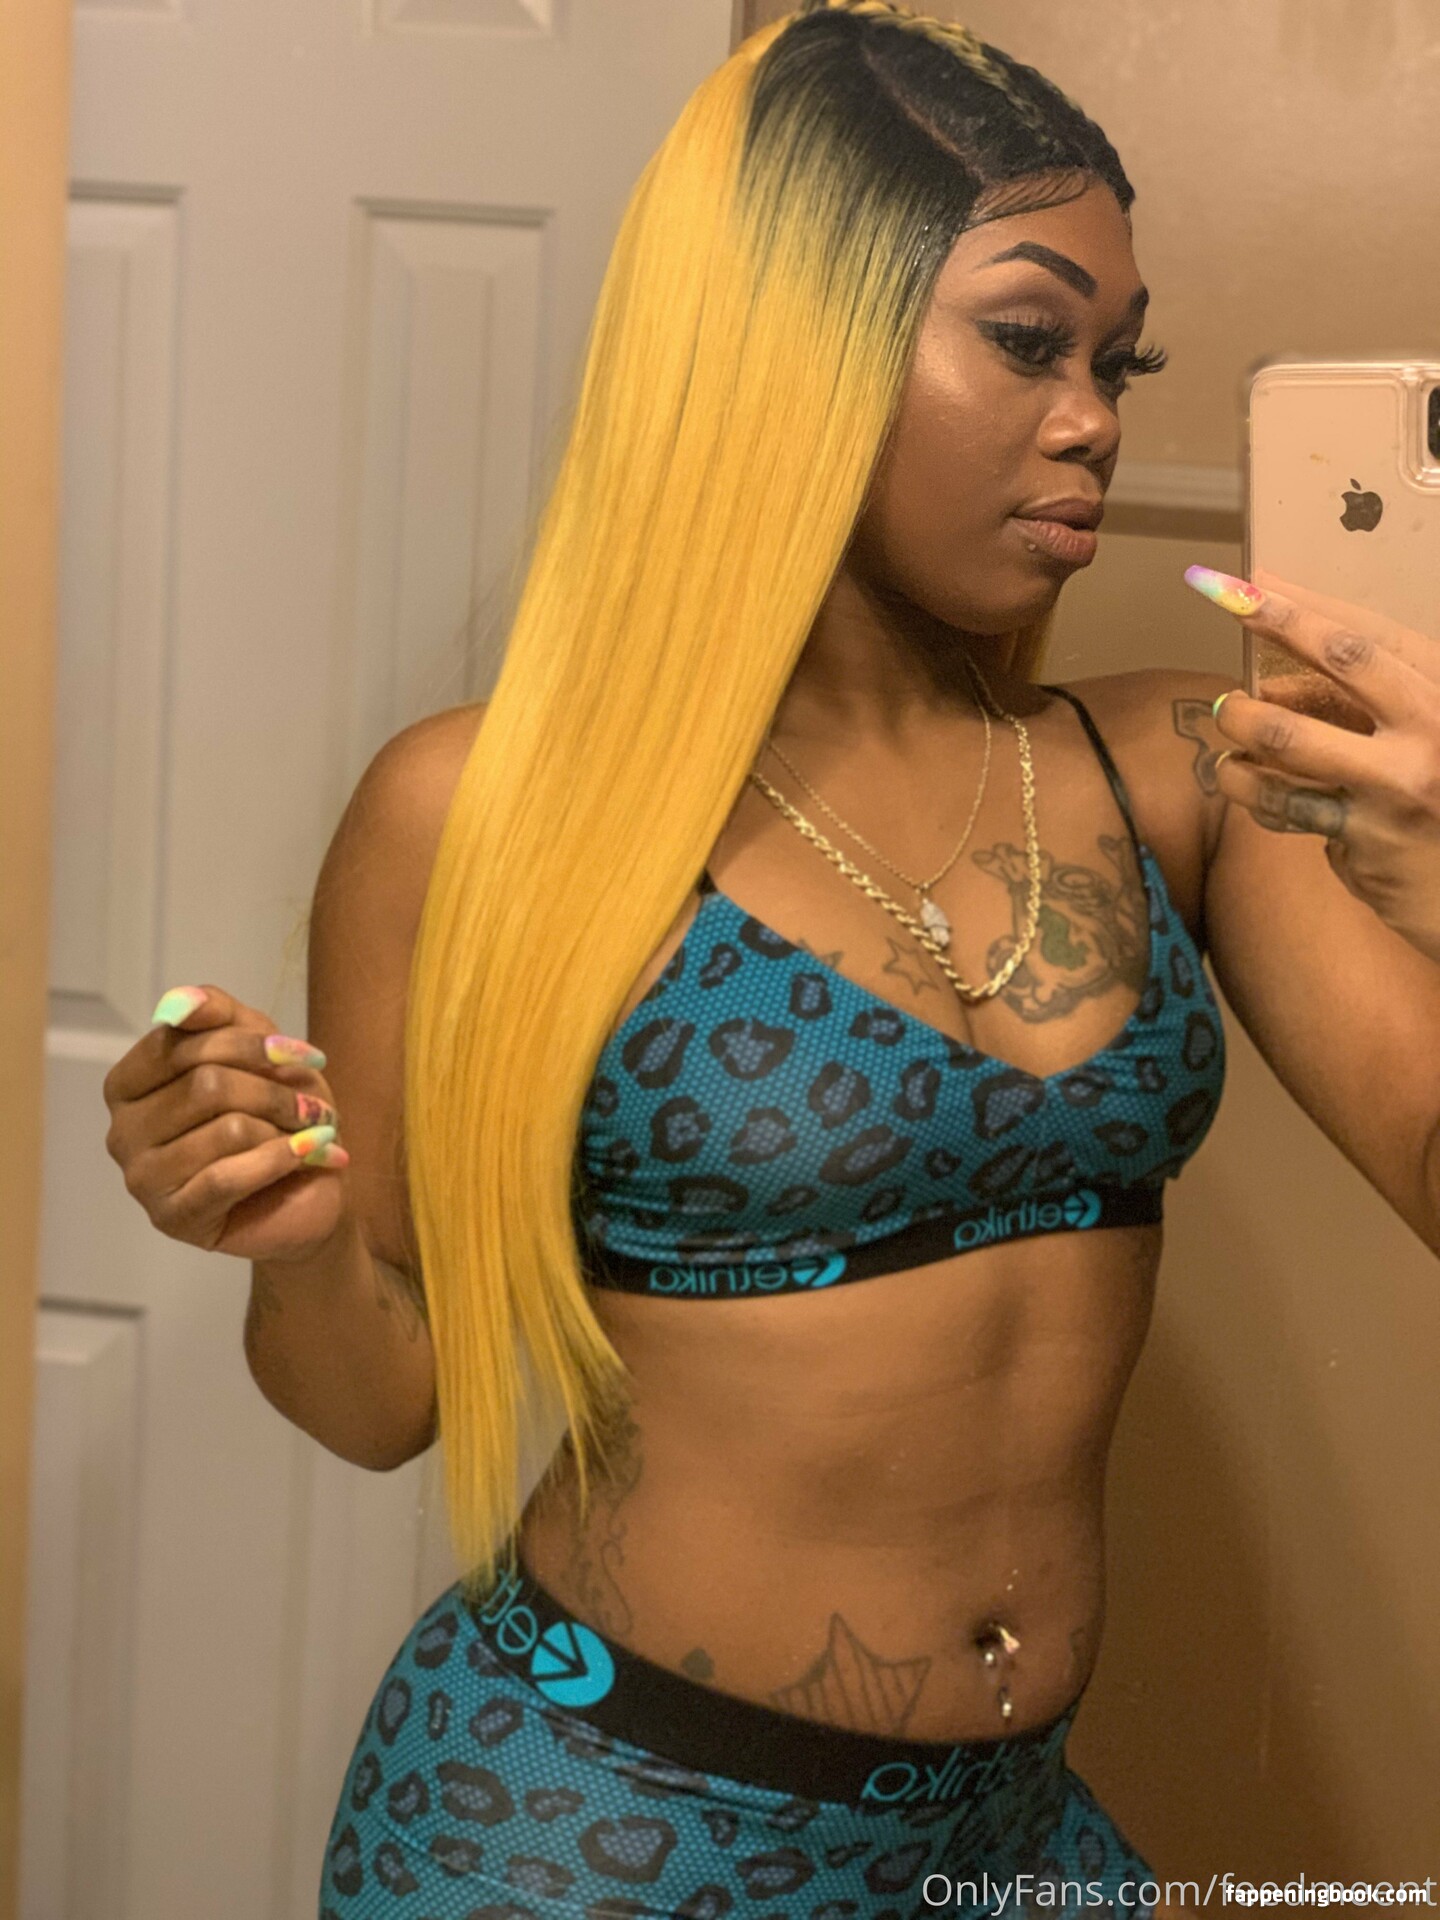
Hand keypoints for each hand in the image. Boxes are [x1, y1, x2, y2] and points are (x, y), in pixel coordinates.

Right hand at [103, 984, 352, 1261]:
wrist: (307, 1193)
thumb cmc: (274, 1116)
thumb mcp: (257, 1049)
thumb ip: (217, 1015)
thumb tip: (177, 1004)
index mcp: (128, 1084)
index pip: (180, 1043)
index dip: (248, 1044)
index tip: (301, 1055)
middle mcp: (121, 1132)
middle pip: (206, 1084)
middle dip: (275, 1091)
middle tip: (315, 1106)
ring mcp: (141, 1179)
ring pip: (226, 1129)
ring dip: (285, 1129)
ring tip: (314, 1134)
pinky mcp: (172, 1218)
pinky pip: (229, 1176)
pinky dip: (280, 1160)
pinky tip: (310, 1154)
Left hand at [1184, 563, 1439, 964]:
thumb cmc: (1431, 802)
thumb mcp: (1413, 738)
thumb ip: (1353, 708)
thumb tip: (1267, 688)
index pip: (1372, 635)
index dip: (1307, 606)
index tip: (1250, 583)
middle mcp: (1432, 732)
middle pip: (1346, 661)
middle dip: (1279, 624)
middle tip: (1223, 605)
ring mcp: (1400, 787)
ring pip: (1294, 741)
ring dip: (1244, 726)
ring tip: (1225, 727)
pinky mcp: (1367, 840)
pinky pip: (1288, 806)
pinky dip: (1257, 793)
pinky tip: (1243, 782)